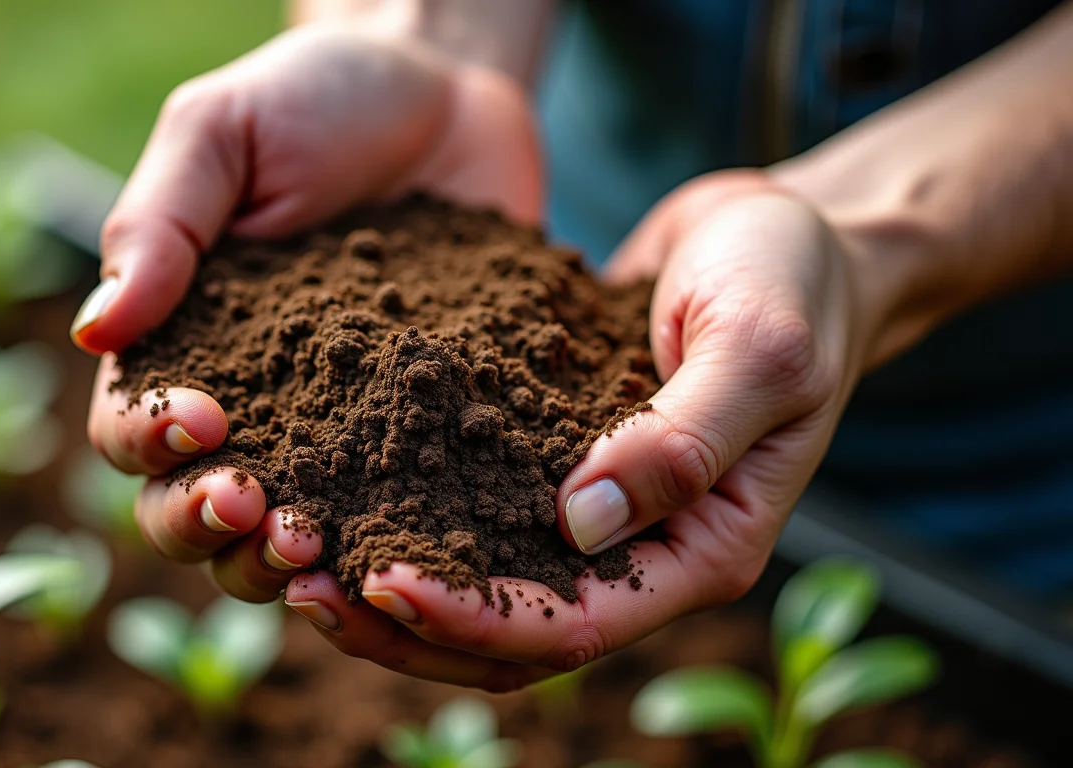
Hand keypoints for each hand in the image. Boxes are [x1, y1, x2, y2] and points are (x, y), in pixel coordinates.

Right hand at [73, 26, 540, 600]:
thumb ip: (159, 225)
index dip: (154, 444)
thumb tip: (92, 330)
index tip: (207, 422)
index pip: (133, 428)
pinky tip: (415, 553)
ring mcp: (339, 432)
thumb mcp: (222, 133)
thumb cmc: (315, 101)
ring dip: (291, 566)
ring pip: (284, 541)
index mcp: (182, 346)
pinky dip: (394, 547)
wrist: (445, 95)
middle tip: (270, 521)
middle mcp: (251, 407)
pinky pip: (400, 512)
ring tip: (329, 555)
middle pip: (196, 510)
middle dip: (216, 529)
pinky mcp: (423, 436)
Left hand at [287, 170, 879, 689]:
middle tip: (302, 584)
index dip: (474, 617)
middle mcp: (646, 547)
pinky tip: (344, 478)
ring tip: (299, 548)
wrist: (786, 232)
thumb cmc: (795, 284)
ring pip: (486, 580)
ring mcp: (601, 507)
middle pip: (512, 630)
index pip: (576, 623)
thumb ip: (682, 441)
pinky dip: (416, 507)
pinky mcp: (561, 456)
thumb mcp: (759, 349)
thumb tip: (582, 523)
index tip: (379, 579)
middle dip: (408, 622)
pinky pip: (482, 505)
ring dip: (398, 580)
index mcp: (704, 547)